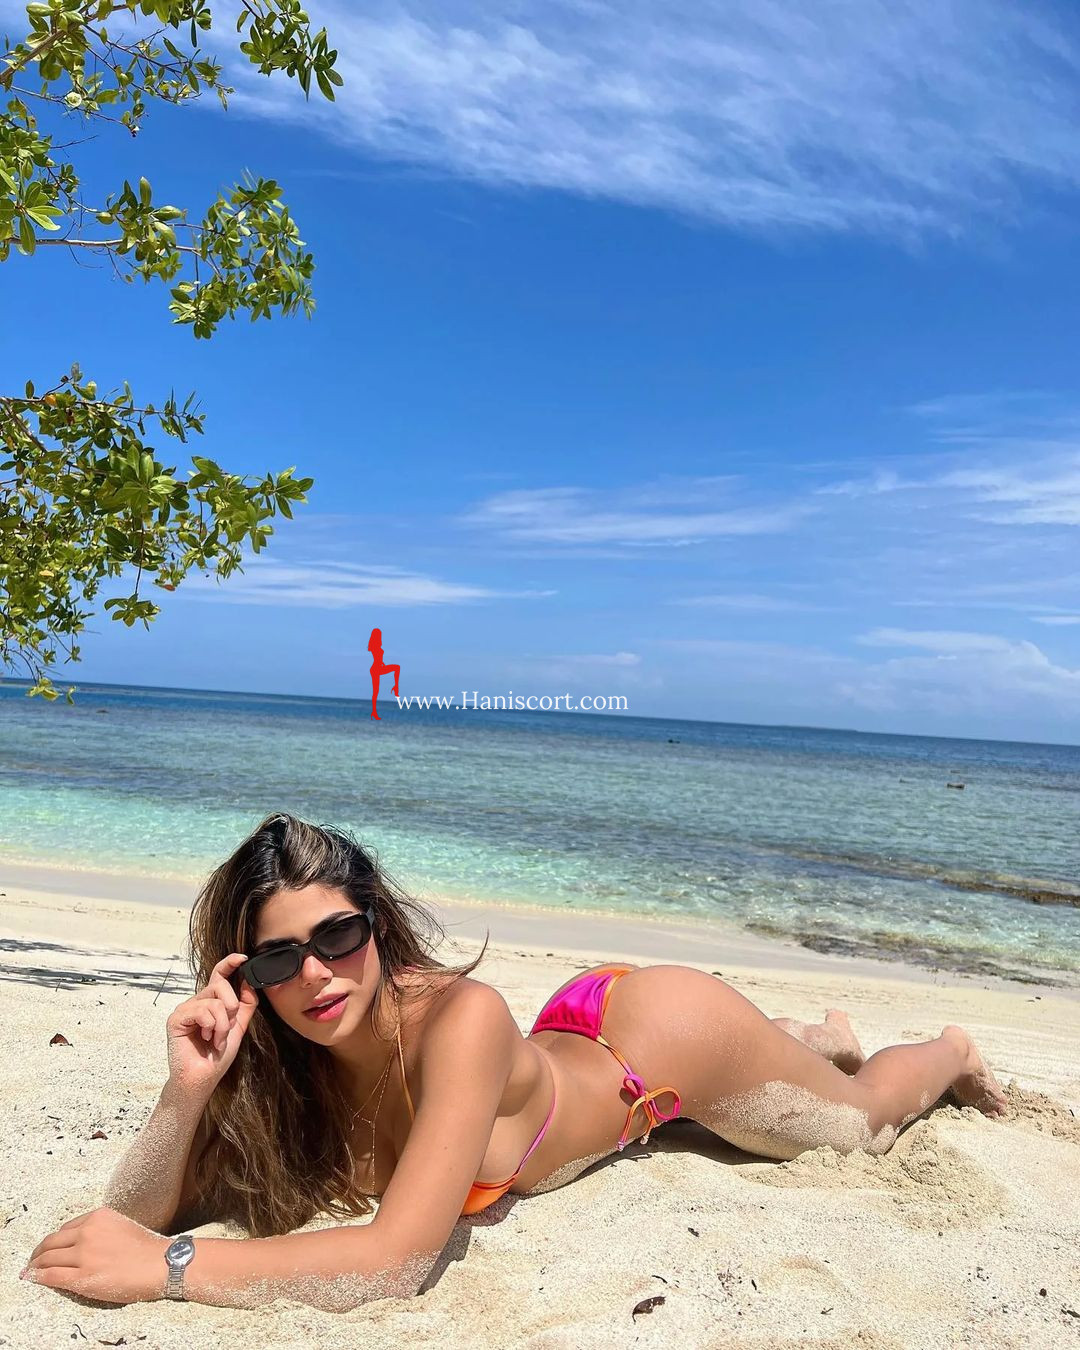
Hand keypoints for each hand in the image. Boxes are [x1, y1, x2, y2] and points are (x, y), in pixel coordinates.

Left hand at [20, 1207, 168, 1304]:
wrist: (160, 1264)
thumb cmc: (145, 1248)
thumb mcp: (120, 1226)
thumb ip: (99, 1230)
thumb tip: (80, 1243)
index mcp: (98, 1216)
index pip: (66, 1228)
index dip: (54, 1240)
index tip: (49, 1248)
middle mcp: (88, 1232)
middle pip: (52, 1241)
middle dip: (39, 1252)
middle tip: (34, 1260)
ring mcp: (84, 1254)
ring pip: (48, 1258)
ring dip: (35, 1265)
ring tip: (31, 1271)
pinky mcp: (82, 1277)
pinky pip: (51, 1275)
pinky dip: (39, 1277)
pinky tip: (33, 1278)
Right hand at [166, 952, 258, 1092]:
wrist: (202, 1078)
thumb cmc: (217, 1056)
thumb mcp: (238, 1027)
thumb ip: (245, 1005)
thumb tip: (248, 981)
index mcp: (210, 1002)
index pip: (219, 976)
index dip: (229, 963)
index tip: (242, 958)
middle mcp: (197, 1002)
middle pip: (221, 985)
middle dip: (231, 1008)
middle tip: (226, 1029)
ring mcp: (185, 1009)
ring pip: (215, 1001)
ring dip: (222, 1024)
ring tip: (216, 1039)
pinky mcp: (176, 1018)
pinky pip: (202, 1011)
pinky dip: (211, 1026)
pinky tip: (206, 1038)